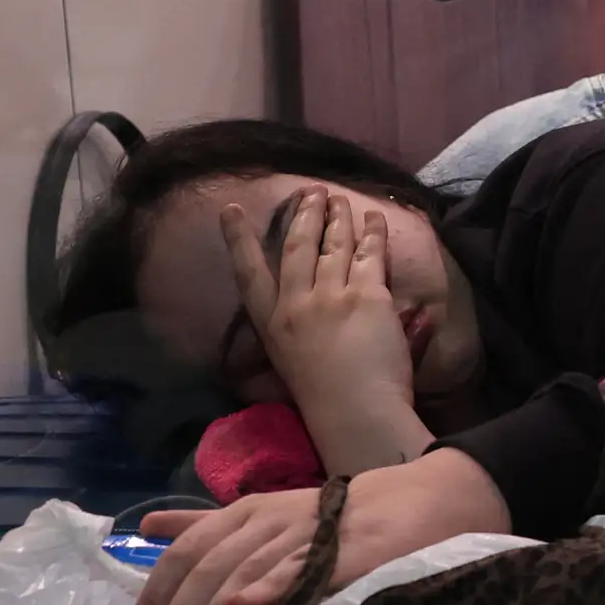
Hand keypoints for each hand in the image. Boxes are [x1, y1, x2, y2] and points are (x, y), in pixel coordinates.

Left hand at [117, 447, 509, 604]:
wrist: (416, 503)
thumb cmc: (334, 519)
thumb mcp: (264, 516)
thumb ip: (207, 525)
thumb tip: (146, 528)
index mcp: (246, 512)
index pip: (187, 553)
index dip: (156, 598)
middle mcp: (270, 520)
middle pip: (209, 568)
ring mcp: (309, 535)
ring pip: (247, 572)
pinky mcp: (348, 552)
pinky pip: (304, 569)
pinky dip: (272, 586)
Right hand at [221, 190, 422, 471]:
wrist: (354, 412)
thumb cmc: (326, 398)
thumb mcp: (291, 360)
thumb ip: (294, 331)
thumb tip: (304, 311)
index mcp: (272, 324)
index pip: (249, 273)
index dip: (238, 239)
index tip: (230, 209)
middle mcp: (296, 304)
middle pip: (296, 247)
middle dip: (302, 214)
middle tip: (309, 191)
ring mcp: (330, 296)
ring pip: (333, 243)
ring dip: (337, 216)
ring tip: (339, 198)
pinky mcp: (366, 295)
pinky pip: (369, 254)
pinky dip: (372, 232)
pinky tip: (373, 217)